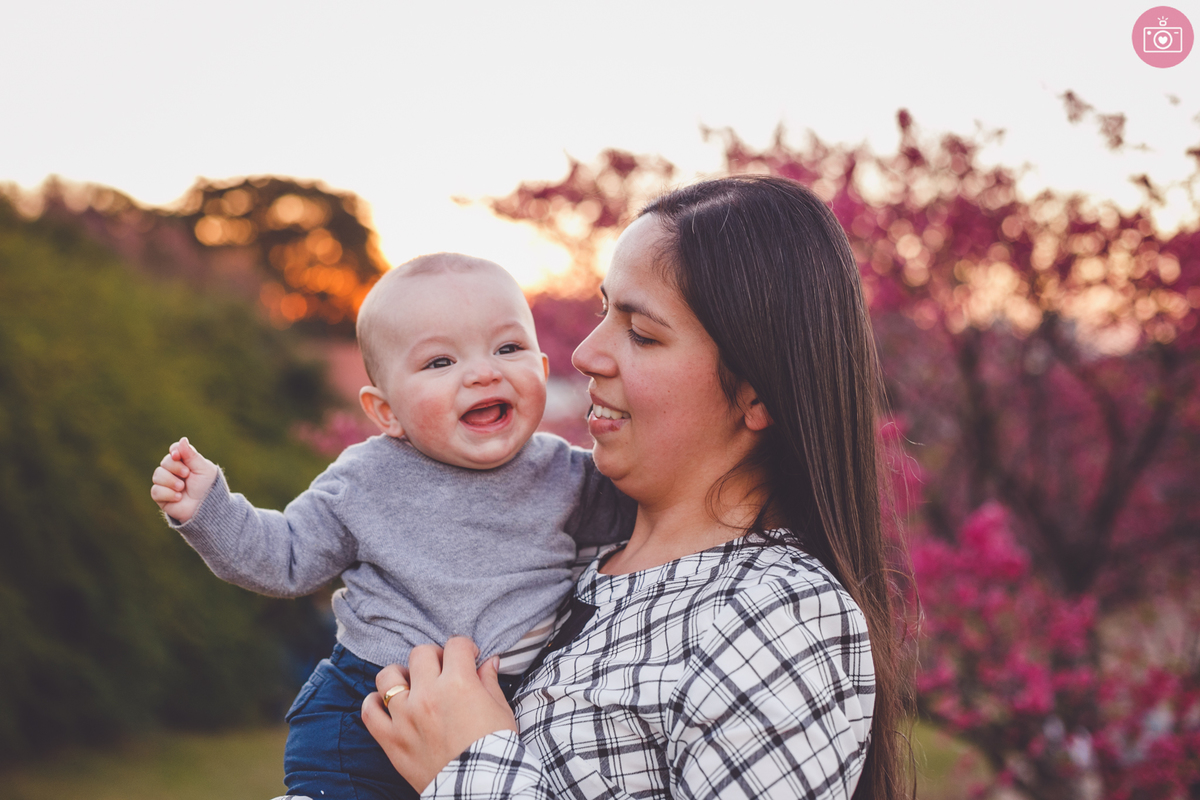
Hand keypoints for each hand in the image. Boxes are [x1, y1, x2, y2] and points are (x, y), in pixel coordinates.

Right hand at [150, 437, 218, 522]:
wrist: (207, 508)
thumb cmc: (208, 488)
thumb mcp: (203, 469)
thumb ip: (191, 455)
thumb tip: (182, 440)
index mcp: (186, 462)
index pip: (174, 450)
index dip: (174, 451)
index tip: (177, 455)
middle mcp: (174, 471)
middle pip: (165, 461)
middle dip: (175, 467)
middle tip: (187, 474)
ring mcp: (166, 483)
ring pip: (157, 475)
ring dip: (171, 481)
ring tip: (182, 488)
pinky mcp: (161, 496)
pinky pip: (155, 490)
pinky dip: (168, 493)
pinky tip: (178, 497)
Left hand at [361, 638, 518, 791]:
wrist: (480, 788)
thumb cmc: (495, 750)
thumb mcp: (500, 711)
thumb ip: (489, 681)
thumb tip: (488, 662)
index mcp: (458, 683)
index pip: (455, 645)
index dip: (464, 648)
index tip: (468, 657)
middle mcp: (428, 694)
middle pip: (421, 654)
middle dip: (434, 657)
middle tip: (442, 671)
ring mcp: (406, 716)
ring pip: (388, 676)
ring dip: (400, 675)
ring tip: (411, 684)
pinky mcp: (392, 739)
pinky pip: (369, 711)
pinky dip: (373, 703)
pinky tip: (385, 703)